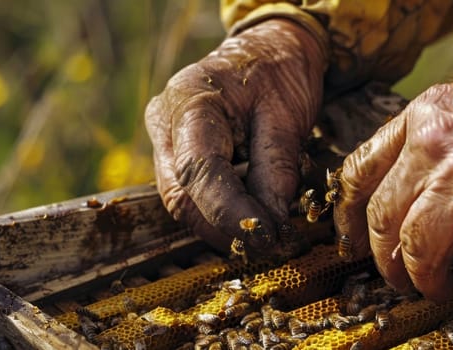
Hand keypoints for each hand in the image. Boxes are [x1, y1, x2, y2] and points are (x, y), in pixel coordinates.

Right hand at [145, 19, 325, 253]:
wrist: (268, 50)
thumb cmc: (279, 73)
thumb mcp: (288, 115)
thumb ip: (276, 169)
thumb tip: (271, 224)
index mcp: (189, 100)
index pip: (197, 170)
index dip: (229, 212)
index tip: (265, 237)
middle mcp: (164, 122)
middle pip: (180, 195)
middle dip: (224, 227)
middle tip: (270, 243)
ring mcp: (164, 139)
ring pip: (183, 202)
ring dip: (223, 225)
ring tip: (266, 231)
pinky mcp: (175, 154)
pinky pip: (191, 194)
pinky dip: (221, 212)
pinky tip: (252, 215)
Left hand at [334, 39, 452, 300]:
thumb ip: (427, 140)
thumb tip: (407, 190)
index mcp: (418, 122)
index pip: (359, 173)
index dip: (348, 215)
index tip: (351, 238)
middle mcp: (431, 154)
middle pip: (383, 221)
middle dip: (385, 259)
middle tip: (397, 275)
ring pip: (418, 251)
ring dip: (423, 278)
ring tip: (435, 286)